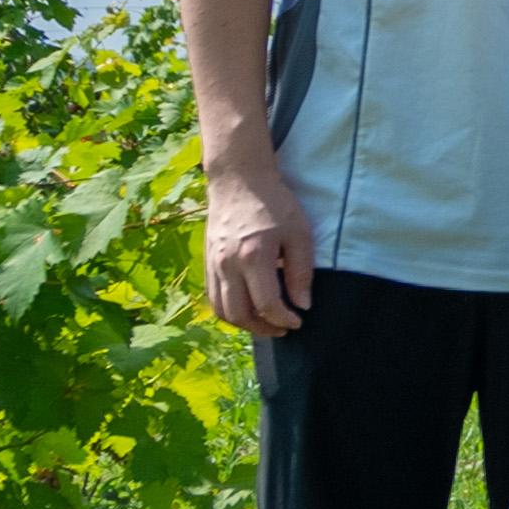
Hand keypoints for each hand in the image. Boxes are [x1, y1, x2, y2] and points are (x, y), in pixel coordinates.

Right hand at [203, 145, 316, 336]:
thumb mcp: (299, 233)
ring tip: (266, 323)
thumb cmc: (275, 203)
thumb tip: (302, 305)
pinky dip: (229, 311)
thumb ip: (300, 271)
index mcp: (253, 257)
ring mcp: (213, 264)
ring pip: (222, 310)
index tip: (299, 321)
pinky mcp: (206, 262)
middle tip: (283, 328)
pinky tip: (248, 308)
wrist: (238, 180)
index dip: (284, 319)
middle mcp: (227, 265)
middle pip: (239, 314)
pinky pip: (213, 298)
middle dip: (263, 328)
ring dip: (244, 324)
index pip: (266, 304)